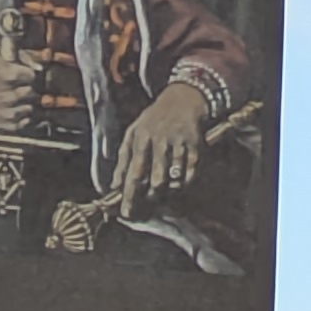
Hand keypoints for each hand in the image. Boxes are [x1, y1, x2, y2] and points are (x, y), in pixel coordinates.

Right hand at [0, 40, 33, 130]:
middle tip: (17, 86)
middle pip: (31, 92)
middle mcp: (10, 94)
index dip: (27, 73)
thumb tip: (29, 55)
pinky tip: (12, 110)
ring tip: (12, 98)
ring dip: (23, 103)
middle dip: (25, 88)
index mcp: (9, 74)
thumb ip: (10, 50)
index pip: (32, 75)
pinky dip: (20, 118)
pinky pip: (21, 123)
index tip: (22, 74)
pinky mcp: (0, 123)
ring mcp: (6, 110)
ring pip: (28, 108)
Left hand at [120, 78, 213, 196]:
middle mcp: (160, 140)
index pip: (134, 172)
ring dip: (166, 192)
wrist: (182, 99)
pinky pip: (189, 175)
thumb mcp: (133, 132)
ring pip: (173, 179)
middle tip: (146, 204)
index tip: (126, 212)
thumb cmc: (154, 119)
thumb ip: (123, 158)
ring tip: (161, 193)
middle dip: (150, 197)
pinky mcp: (196, 147)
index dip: (130, 195)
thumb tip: (114, 185)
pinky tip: (176, 184)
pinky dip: (182, 185)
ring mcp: (179, 144)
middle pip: (155, 179)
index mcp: (141, 137)